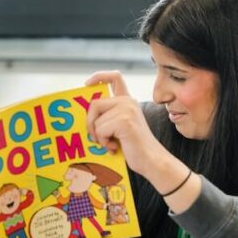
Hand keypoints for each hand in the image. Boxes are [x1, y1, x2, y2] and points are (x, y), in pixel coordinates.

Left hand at [86, 71, 200, 211]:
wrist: (151, 160)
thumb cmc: (134, 146)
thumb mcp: (120, 125)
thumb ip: (109, 115)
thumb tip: (85, 115)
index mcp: (128, 100)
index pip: (114, 77)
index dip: (98, 77)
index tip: (86, 85)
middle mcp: (128, 102)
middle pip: (94, 104)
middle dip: (90, 122)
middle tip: (96, 137)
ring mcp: (127, 110)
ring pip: (96, 120)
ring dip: (99, 136)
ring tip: (111, 144)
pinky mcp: (125, 121)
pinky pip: (100, 130)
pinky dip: (103, 142)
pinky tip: (114, 147)